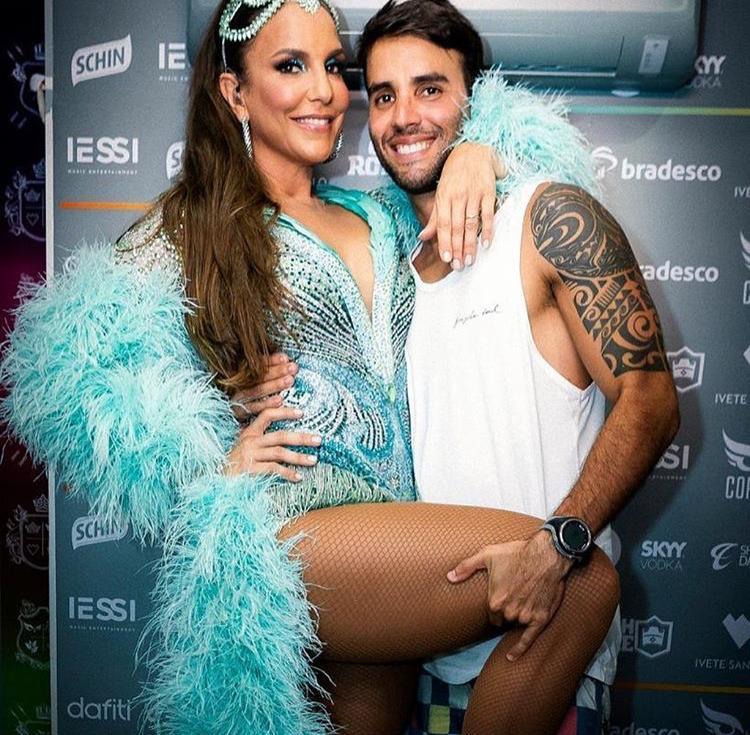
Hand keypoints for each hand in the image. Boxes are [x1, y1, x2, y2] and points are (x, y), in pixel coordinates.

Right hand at [224, 406, 321, 481]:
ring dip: (299, 457)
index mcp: (249, 433)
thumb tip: (286, 440)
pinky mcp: (250, 469)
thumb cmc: (233, 466)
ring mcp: (250, 455)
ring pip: (280, 452)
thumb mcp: (244, 449)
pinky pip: (274, 469)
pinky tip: (298, 477)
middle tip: (319, 439)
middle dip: (302, 437)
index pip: (267, 416)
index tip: (302, 413)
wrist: (215, 483)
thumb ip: (260, 442)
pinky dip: (288, 473)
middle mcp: (250, 441)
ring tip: (314, 460)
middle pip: (280, 435)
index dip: (284, 412)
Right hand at [230, 352, 297, 419]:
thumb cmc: (244, 395)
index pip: (256, 363)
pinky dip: (267, 404)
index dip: (271, 360)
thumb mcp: (252, 380)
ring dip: (274, 385)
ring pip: (256, 389)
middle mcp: (236, 383)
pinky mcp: (238, 411)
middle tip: (292, 368)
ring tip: (289, 381)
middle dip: (277, 371)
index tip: (285, 358)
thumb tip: (284, 362)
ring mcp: (236, 397)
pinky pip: (253, 407)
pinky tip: (279, 400)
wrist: (225, 418)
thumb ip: (265, 371)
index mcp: (238, 372)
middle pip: (257, 375)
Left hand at [419, 142, 505, 269]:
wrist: (473, 150)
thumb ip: (434, 218)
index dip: (444, 242)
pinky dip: (488, 229)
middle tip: (459, 266)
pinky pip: (488, 213)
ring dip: (470, 243)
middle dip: (457, 248)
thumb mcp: (440, 194)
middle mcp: (457, 196)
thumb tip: (423, 237)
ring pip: (471, 223)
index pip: (442, 224)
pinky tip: (486, 243)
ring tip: (470, 260)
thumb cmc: (454, 176)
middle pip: (456, 227)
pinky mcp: (488, 191)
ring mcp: (473, 194)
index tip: (447, 259)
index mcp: (443, 198)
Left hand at [447, 531, 572, 659]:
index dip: (495, 608)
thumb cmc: (516, 553)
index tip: (499, 602)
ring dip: (517, 617)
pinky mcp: (541, 618)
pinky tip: (512, 657)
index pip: (490, 614)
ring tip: (524, 601)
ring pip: (516, 624)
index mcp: (495, 601)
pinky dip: (520, 649)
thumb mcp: (487, 555)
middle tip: (513, 598)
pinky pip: (529, 639)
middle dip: (506, 612)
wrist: (546, 555)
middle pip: (503, 619)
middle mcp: (509, 612)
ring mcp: (525, 616)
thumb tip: (449, 577)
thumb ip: (466, 567)